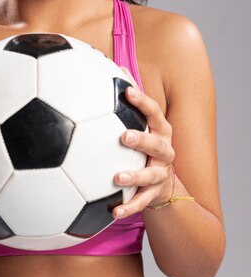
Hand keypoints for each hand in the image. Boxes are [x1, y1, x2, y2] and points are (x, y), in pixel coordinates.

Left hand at [111, 66, 174, 217]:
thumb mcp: (141, 123)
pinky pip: (141, 202)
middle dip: (142, 138)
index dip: (142, 101)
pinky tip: (112, 212)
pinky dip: (128, 208)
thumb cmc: (145, 145)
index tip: (126, 90)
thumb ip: (128, 100)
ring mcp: (160, 173)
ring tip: (117, 177)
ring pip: (151, 174)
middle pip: (157, 142)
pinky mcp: (154, 194)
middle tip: (123, 136)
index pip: (154, 112)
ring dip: (135, 175)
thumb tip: (112, 64)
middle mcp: (164, 150)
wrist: (162, 185)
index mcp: (159, 130)